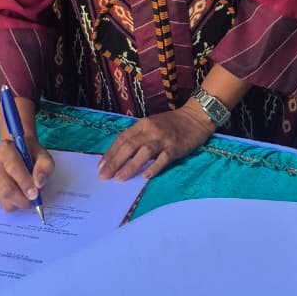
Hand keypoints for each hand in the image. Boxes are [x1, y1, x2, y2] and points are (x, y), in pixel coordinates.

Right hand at [0, 137, 54, 212]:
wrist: (19, 150)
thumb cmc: (31, 152)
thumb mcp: (43, 154)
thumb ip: (44, 166)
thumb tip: (39, 184)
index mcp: (5, 149)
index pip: (13, 168)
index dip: (24, 183)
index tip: (35, 194)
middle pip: (5, 188)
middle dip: (22, 198)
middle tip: (35, 200)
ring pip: (3, 198)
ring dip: (19, 202)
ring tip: (29, 196)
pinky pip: (2, 203)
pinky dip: (14, 204)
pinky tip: (21, 195)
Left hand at [97, 103, 214, 181]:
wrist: (195, 117)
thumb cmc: (172, 123)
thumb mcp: (152, 125)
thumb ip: (138, 137)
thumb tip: (121, 155)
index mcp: (142, 124)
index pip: (122, 139)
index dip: (110, 153)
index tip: (100, 166)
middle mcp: (150, 130)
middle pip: (129, 146)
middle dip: (115, 162)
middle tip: (104, 176)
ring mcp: (163, 139)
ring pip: (143, 152)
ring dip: (130, 166)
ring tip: (120, 178)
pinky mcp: (175, 147)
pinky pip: (163, 158)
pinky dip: (154, 167)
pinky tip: (145, 176)